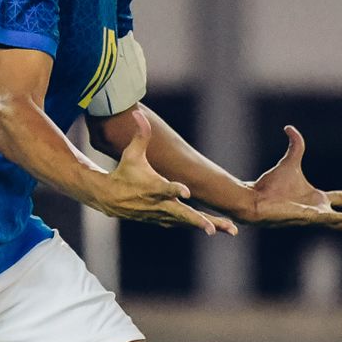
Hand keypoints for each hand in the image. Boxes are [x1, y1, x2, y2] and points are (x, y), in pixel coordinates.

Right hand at [95, 110, 237, 236]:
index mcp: (153, 187)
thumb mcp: (131, 154)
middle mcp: (159, 203)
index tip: (186, 191)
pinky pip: (185, 224)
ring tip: (231, 229)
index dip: (175, 189)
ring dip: (208, 225)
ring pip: (188, 222)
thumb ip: (140, 135)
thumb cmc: (124, 172)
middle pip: (181, 214)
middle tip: (212, 228)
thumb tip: (138, 112)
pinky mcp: (164, 220)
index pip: (165, 188)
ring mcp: (163, 214)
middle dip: (197, 221)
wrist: (110, 197)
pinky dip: (200, 225)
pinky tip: (219, 227)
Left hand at [247, 125, 341, 246]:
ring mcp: (313, 217)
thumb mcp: (289, 161)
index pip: (339, 200)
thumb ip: (295, 146)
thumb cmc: (269, 187)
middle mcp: (317, 211)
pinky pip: (328, 218)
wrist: (254, 198)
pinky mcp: (307, 217)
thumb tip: (290, 128)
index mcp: (316, 200)